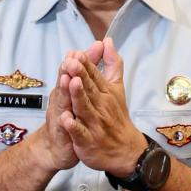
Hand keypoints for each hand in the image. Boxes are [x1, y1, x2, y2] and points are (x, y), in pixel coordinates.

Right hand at [29, 44, 102, 172]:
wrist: (56, 146)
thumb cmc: (69, 114)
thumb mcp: (77, 90)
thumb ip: (89, 67)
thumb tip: (100, 45)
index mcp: (67, 88)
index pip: (72, 70)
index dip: (78, 60)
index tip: (81, 49)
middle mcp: (61, 99)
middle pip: (64, 83)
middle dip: (67, 71)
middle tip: (71, 59)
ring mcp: (60, 115)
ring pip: (62, 102)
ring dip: (65, 91)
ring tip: (68, 80)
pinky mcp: (62, 133)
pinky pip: (64, 128)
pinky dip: (65, 122)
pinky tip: (66, 118)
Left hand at [59, 38, 145, 175]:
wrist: (126, 150)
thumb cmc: (116, 116)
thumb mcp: (116, 88)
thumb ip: (111, 64)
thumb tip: (107, 41)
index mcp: (106, 93)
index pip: (94, 76)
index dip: (85, 65)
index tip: (77, 53)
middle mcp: (101, 106)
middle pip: (89, 89)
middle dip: (80, 75)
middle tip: (71, 62)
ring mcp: (94, 124)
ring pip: (85, 108)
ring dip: (78, 96)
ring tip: (70, 83)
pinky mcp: (88, 141)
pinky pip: (80, 133)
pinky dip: (73, 127)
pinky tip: (65, 119)